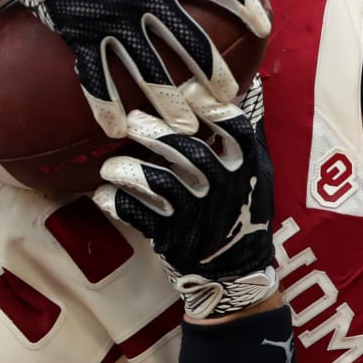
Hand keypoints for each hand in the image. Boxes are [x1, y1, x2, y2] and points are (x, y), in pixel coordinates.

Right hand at [5, 0, 270, 137]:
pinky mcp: (80, 33)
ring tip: (187, 129)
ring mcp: (112, 17)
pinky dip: (105, 105)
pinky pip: (94, 76)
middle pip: (190, 41)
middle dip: (213, 74)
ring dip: (169, 103)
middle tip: (226, 100)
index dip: (244, 4)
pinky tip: (118, 130)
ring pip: (148, 69)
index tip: (264, 26)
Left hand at [93, 82, 277, 318]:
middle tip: (131, 120)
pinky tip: (103, 194)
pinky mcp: (171, 237)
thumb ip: (248, 140)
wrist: (234, 274)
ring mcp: (196, 213)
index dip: (211, 107)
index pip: (235, 128)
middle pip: (188, 150)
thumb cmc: (243, 214)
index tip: (188, 89)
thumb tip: (243, 88)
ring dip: (127, 169)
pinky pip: (136, 214)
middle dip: (155, 131)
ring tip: (109, 166)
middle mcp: (223, 188)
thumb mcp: (259, 177)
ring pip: (157, 182)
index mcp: (248, 169)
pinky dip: (115, 202)